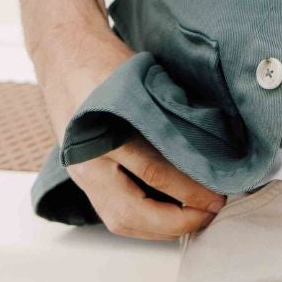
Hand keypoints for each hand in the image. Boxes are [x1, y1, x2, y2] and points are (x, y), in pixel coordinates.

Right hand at [34, 30, 225, 241]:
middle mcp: (87, 159)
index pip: (153, 171)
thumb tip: (214, 147)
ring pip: (119, 221)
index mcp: (102, 131)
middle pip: (132, 211)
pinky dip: (144, 221)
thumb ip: (170, 115)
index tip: (218, 193)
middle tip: (210, 213)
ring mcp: (80, 172)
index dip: (190, 189)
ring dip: (160, 229)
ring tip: (194, 219)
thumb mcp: (141, 81)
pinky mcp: (82, 178)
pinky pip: (112, 213)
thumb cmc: (105, 61)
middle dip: (177, 221)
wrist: (63, 53)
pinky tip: (168, 216)